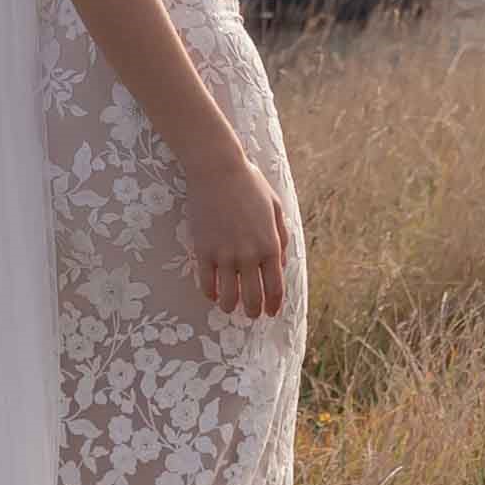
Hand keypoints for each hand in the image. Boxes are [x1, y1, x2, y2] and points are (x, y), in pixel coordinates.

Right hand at [184, 141, 293, 320]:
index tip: (271, 312)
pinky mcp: (203, 251)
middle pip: (252, 297)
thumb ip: (281, 237)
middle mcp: (249, 255)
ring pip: (228, 296)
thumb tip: (281, 262)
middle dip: (253, 311)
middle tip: (251, 315)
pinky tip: (212, 294)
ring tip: (229, 306)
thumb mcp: (276, 208)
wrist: (217, 170)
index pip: (275, 287)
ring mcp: (224, 255)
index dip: (273, 304)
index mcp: (270, 245)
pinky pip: (206, 283)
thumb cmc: (250, 185)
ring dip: (230, 306)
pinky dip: (210, 293)